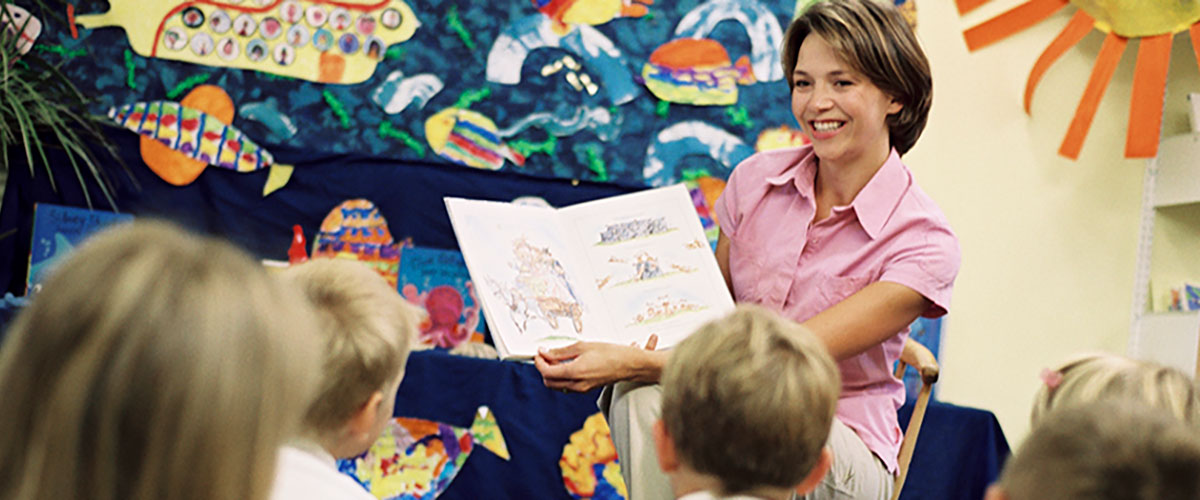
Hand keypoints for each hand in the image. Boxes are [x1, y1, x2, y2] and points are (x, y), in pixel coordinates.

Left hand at [534, 340, 659, 392]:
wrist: (629, 364)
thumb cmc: (610, 353)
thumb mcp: (583, 346)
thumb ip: (561, 351)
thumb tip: (545, 352)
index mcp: (574, 372)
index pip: (546, 372)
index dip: (539, 362)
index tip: (538, 353)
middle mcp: (576, 385)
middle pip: (548, 382)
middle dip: (544, 368)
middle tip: (547, 354)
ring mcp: (581, 389)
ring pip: (557, 385)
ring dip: (553, 373)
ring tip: (558, 358)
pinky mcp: (586, 389)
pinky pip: (567, 386)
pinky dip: (562, 376)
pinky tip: (568, 364)